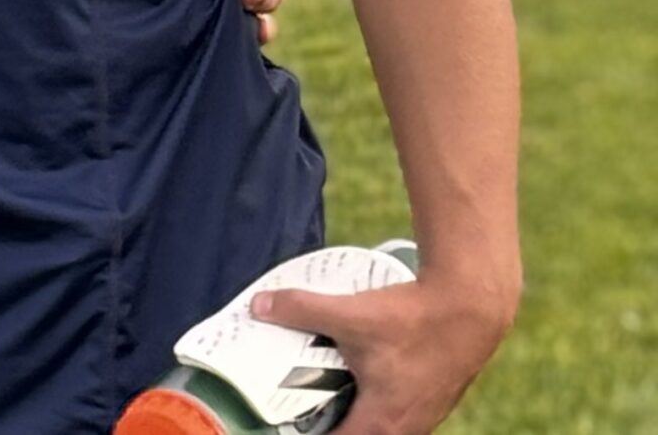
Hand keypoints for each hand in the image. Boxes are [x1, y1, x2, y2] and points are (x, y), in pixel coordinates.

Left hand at [251, 272, 516, 434]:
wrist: (471, 306)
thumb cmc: (415, 320)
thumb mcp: (349, 314)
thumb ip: (300, 309)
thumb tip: (259, 306)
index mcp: (381, 422)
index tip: (290, 426)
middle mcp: (406, 428)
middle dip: (330, 426)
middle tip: (302, 409)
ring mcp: (424, 415)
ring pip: (380, 428)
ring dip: (355, 417)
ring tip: (326, 394)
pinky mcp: (433, 398)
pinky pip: (398, 414)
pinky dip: (376, 404)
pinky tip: (363, 378)